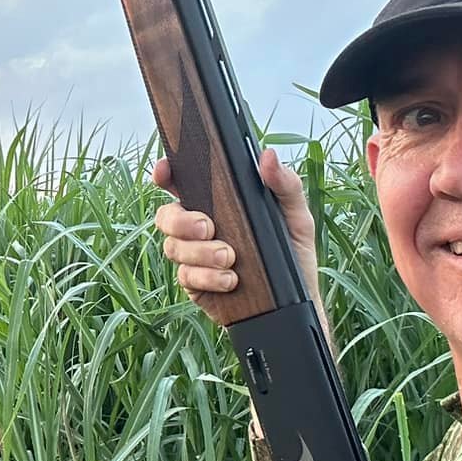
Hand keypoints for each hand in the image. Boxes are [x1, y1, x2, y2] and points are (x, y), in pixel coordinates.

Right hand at [151, 145, 322, 319]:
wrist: (295, 303)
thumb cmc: (294, 254)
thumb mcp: (297, 216)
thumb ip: (285, 185)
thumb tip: (268, 157)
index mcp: (219, 203)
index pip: (182, 182)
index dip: (166, 174)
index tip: (164, 173)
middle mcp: (201, 227)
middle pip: (167, 215)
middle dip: (181, 220)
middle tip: (208, 227)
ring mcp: (195, 256)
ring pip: (173, 247)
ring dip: (199, 252)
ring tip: (230, 259)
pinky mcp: (196, 284)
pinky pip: (186, 276)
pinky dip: (206, 277)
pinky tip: (229, 280)